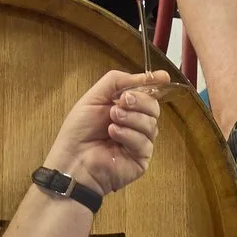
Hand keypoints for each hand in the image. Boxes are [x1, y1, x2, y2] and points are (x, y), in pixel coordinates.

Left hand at [44, 69, 169, 196]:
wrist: (72, 160)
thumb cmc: (79, 130)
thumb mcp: (94, 98)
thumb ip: (116, 82)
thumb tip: (147, 76)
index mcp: (124, 108)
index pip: (146, 94)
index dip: (155, 84)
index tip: (163, 77)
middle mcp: (135, 123)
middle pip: (153, 106)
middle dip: (140, 100)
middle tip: (122, 102)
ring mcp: (140, 142)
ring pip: (151, 123)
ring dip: (131, 118)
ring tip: (112, 120)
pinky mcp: (142, 158)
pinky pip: (145, 141)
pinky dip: (129, 135)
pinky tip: (113, 134)